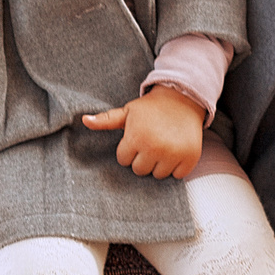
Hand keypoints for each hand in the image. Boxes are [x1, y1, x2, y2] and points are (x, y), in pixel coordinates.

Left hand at [81, 85, 206, 178]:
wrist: (183, 99)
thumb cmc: (151, 108)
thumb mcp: (127, 112)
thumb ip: (106, 120)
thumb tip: (84, 120)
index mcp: (136, 138)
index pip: (124, 160)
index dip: (129, 149)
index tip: (138, 138)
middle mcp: (155, 148)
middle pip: (140, 170)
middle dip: (143, 159)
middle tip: (151, 142)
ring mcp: (174, 154)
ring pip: (158, 175)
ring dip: (160, 164)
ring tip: (163, 146)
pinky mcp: (190, 158)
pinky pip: (178, 175)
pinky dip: (177, 166)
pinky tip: (176, 150)